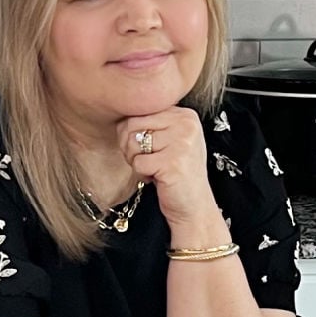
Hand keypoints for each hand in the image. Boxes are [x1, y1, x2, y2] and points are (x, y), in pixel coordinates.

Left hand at [118, 108, 221, 235]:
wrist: (194, 206)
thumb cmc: (178, 173)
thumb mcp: (170, 140)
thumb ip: (152, 123)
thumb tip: (121, 118)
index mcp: (185, 115)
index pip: (140, 111)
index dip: (132, 131)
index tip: (146, 147)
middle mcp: (186, 124)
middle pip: (132, 124)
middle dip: (130, 146)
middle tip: (146, 160)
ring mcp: (181, 143)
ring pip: (132, 143)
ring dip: (136, 161)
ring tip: (154, 168)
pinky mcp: (173, 162)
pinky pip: (138, 163)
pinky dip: (142, 174)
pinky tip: (158, 178)